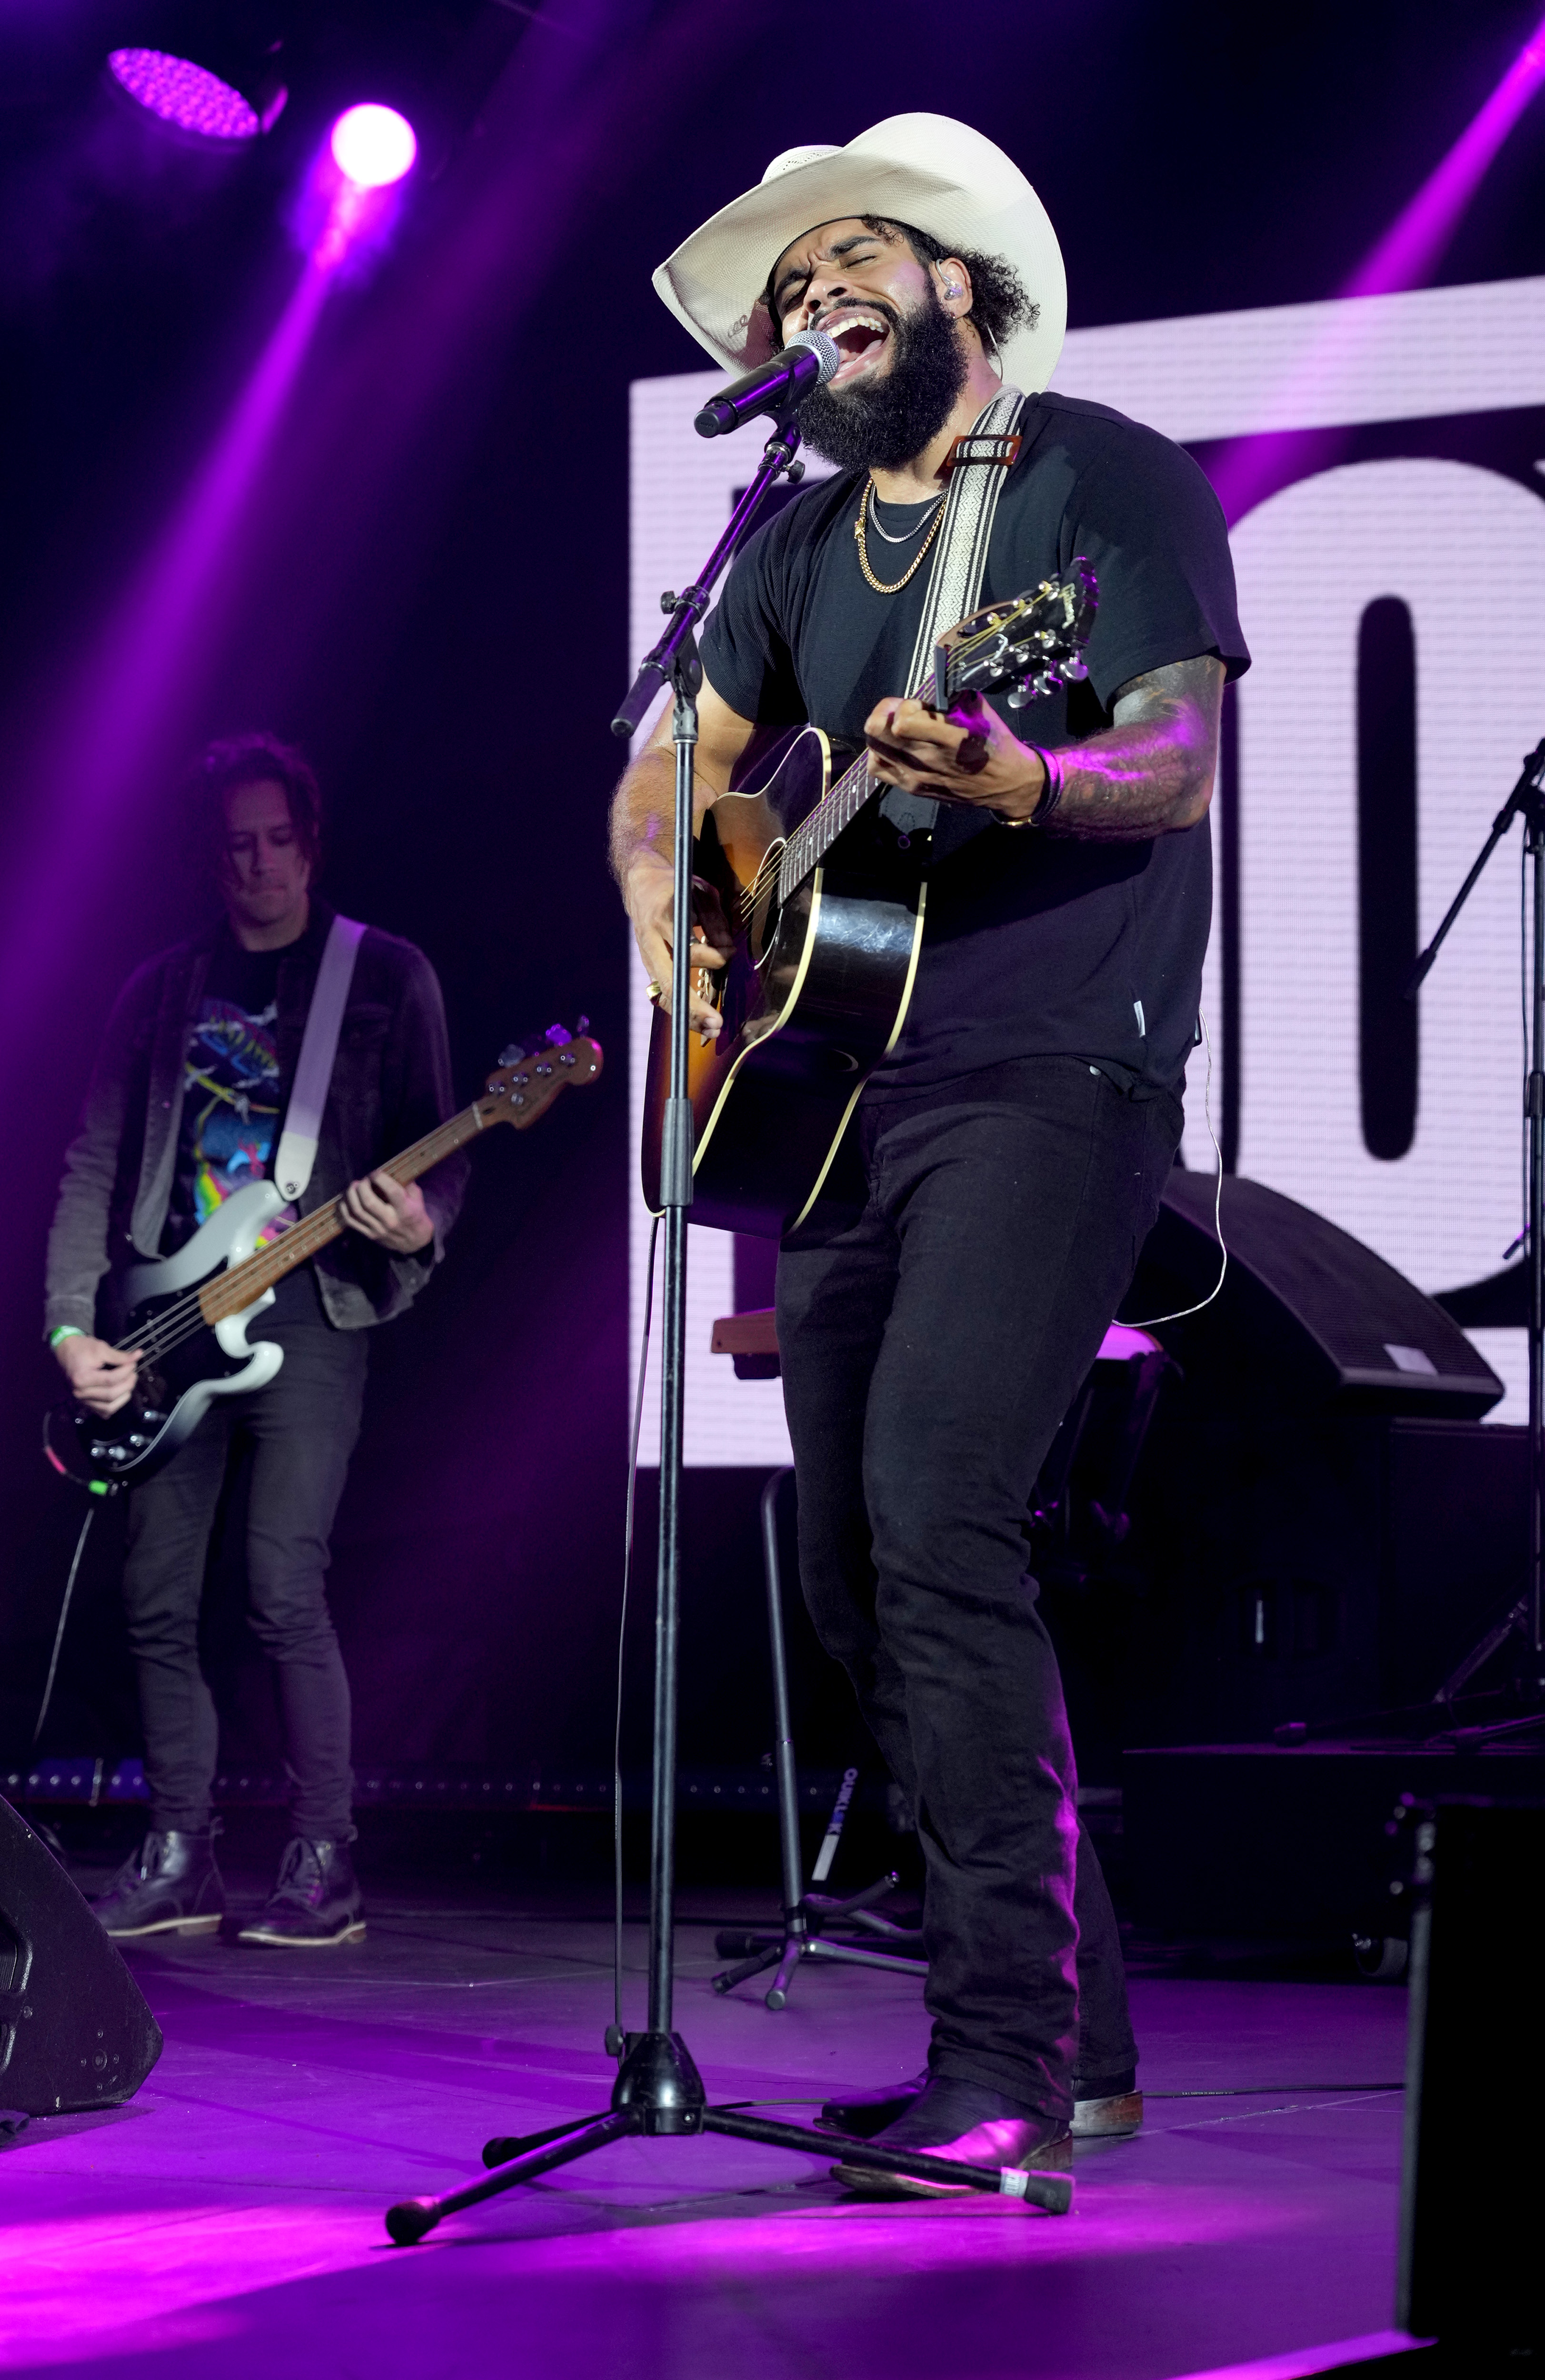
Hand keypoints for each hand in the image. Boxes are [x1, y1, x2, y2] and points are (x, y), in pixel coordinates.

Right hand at [55, 1333, 139, 1418]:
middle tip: (133, 1373)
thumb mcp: (101, 1348)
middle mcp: (80, 1393)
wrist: (66, 1352)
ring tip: (128, 1383)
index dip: (126, 1371)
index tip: (133, 1363)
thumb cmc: (82, 1348)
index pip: (111, 1379)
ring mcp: (82, 1400)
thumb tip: (139, 1355)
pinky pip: (103, 1412)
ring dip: (124, 1396)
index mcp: (82, 1378)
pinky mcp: (86, 1404)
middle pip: (111, 1395)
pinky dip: (115, 1405)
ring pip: (109, 1408)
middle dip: (127, 1384)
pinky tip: (120, 1394)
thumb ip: (120, 1356)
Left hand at [341, 1172, 433, 1254]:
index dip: (380, 1179)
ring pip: (357, 1211)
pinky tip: (346, 1200)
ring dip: (351, 1195)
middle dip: (362, 1186)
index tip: (375, 1173)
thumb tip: (394, 1169)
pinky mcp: (369, 1235)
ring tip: (353, 1187)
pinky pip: (351, 1222)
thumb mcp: (417, 1199)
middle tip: (363, 1180)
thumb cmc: (416, 1217)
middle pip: (368, 1201)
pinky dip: (345, 1209)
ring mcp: (378, 1229)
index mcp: (405, 1210)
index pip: (391, 1191)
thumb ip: (407, 1185)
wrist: (414, 1243)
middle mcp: (390, 1220)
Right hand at [624, 852, 731, 1037]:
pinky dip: (680, 1009)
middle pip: (670, 979)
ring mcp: (647, 957)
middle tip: (716, 1022)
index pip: (685, 946)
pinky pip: (662, 993)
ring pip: (664, 993)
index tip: (730, 954)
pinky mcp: (648, 966)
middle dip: (693, 1005)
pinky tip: (698, 1024)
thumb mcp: (701, 893)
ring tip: (711, 1030)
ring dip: (688, 1015)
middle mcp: (651, 940)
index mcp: (663, 916)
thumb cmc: (676, 887)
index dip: (710, 956)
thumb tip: (729, 952)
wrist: (641, 883)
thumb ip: (716, 922)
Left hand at [863, 691, 1046, 817]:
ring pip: (874, 748)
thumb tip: (938, 680)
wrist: (1006, 784)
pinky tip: (895, 746)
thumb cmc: (995, 746)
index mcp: (949, 739)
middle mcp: (927, 760)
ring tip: (900, 729)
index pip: (902, 722)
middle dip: (887, 712)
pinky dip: (879, 753)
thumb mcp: (981, 713)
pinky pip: (877, 768)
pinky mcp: (912, 788)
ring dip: (883, 732)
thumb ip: (955, 696)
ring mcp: (916, 776)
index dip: (906, 705)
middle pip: (878, 732)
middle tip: (903, 710)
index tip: (920, 704)